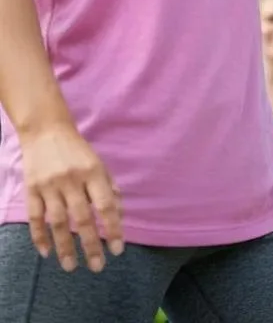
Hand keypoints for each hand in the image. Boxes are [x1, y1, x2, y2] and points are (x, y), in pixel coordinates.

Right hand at [20, 122, 123, 272]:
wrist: (46, 130)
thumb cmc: (78, 150)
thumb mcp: (100, 163)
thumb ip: (109, 188)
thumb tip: (117, 216)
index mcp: (94, 172)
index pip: (105, 206)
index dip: (112, 229)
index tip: (117, 250)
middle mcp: (72, 180)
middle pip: (82, 218)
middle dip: (91, 245)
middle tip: (97, 267)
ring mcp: (49, 185)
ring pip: (57, 222)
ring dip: (65, 247)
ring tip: (72, 267)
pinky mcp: (31, 189)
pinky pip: (35, 217)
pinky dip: (39, 237)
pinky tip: (46, 253)